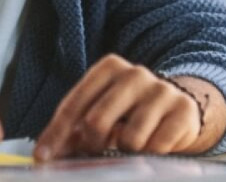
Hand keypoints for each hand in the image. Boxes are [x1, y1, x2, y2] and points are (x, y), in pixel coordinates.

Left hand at [35, 55, 218, 159]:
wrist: (179, 108)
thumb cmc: (130, 111)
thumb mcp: (101, 110)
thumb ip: (74, 129)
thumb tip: (45, 155)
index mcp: (109, 67)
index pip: (74, 104)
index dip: (56, 134)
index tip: (42, 157)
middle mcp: (135, 73)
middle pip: (97, 121)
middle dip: (91, 144)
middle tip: (96, 149)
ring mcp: (161, 90)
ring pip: (129, 139)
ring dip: (125, 149)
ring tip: (131, 141)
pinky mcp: (183, 110)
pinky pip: (156, 147)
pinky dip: (150, 153)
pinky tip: (153, 142)